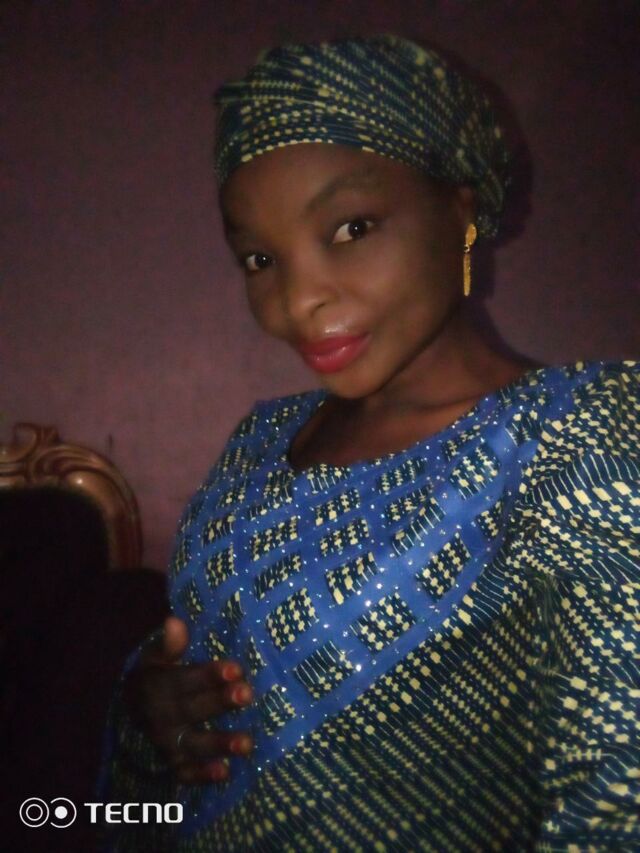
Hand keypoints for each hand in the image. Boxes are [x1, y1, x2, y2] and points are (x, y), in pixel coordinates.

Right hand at [123, 615, 253, 783]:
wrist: (130, 713)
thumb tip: (175, 621)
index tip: (236, 668)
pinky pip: (186, 772)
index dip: (210, 674)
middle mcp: (163, 716)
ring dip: (219, 743)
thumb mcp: (156, 658)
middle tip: (248, 694)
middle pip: (193, 709)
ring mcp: (167, 742)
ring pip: (193, 744)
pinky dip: (203, 775)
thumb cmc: (156, 676)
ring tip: (247, 743)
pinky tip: (225, 772)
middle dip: (220, 703)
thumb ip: (169, 644)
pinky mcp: (173, 764)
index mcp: (161, 685)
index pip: (187, 679)